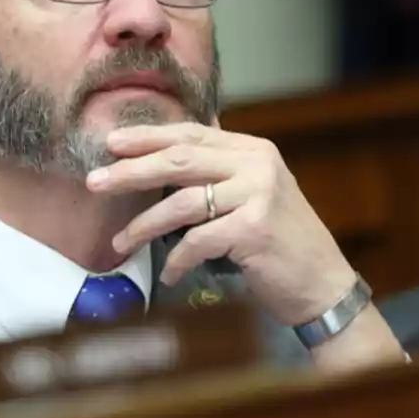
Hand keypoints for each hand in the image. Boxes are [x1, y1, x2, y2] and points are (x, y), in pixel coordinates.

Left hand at [86, 122, 356, 326]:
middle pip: (179, 159)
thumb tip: (163, 154)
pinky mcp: (256, 229)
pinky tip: (168, 274)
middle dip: (131, 171)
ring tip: (119, 243)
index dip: (147, 137)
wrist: (323, 284)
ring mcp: (259, 195)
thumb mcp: (254, 194)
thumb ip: (218, 172)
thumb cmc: (279, 243)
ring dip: (144, 225)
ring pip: (182, 203)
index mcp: (253, 150)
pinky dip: (177, 260)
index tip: (110, 143)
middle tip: (95, 182)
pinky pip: (198, 241)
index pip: (190, 133)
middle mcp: (258, 165)